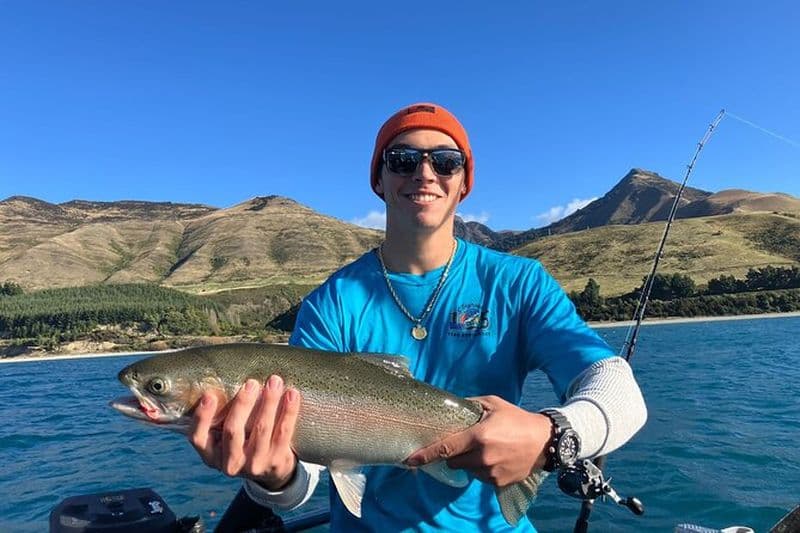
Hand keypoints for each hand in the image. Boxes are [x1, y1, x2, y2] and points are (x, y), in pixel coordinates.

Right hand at [189, 375, 300, 490]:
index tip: (209, 395)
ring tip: (274, 381)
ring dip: (268, 402)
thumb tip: (221, 376)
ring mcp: (254, 465)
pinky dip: (288, 411)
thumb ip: (219, 417)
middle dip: (242, 404)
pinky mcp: (277, 462)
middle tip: (252, 382)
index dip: (202, 418)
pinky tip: (292, 394)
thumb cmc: (243, 444)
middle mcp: (230, 463)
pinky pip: (283, 432)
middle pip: (233, 430)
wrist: (271, 473)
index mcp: (212, 455)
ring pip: (261, 429)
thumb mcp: (225, 439)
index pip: (198, 438)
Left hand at [405, 395, 552, 486]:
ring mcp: (490, 472)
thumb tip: (450, 405)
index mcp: (478, 436)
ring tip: (487, 449)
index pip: (446, 448)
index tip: (411, 459)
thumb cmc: (516, 419)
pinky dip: (482, 469)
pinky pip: (480, 477)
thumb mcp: (493, 404)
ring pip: (467, 470)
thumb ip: (470, 404)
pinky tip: (496, 458)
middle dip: (455, 453)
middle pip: (453, 461)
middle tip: (468, 442)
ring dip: (469, 462)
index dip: (426, 454)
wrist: (544, 441)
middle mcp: (482, 457)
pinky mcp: (497, 483)